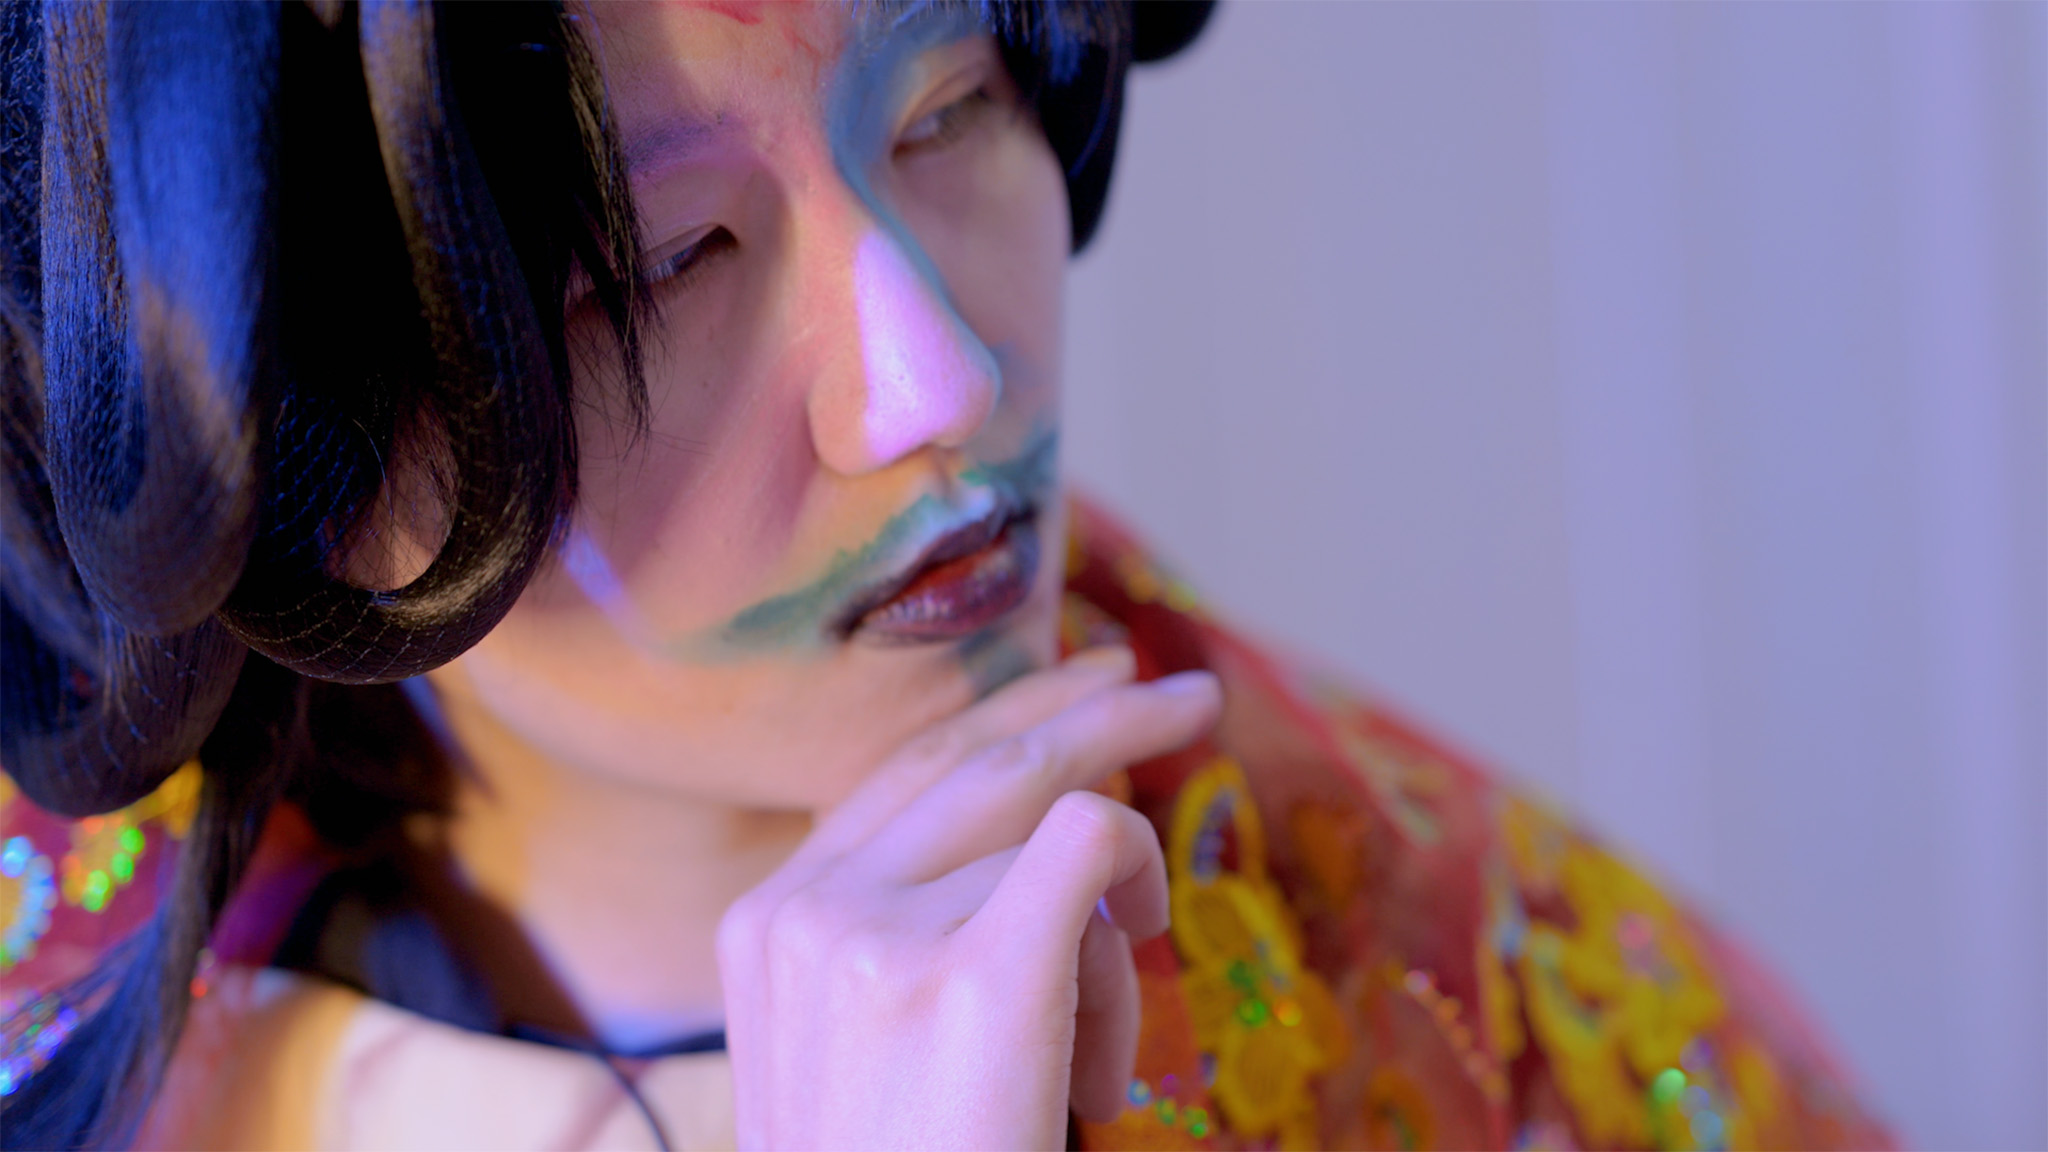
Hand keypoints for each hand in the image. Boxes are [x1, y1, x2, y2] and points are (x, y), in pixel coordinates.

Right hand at [716, 647, 1221, 1149]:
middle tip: (1177, 688)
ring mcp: (875, 934)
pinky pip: (1087, 844)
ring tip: (1100, 1054)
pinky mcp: (970, 969)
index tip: (1077, 686)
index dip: (1002, 718)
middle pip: (974, 753)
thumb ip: (913, 936)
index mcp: (765, 924)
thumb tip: (1052, 836)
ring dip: (1111, 929)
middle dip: (1086, 706)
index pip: (902, 777)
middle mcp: (805, 909)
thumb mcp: (866, 1048)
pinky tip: (1137, 942)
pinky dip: (1132, 882)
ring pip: (1049, 826)